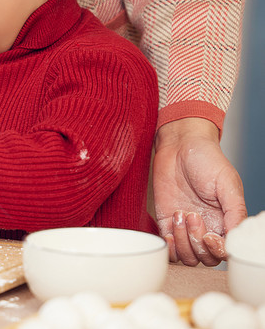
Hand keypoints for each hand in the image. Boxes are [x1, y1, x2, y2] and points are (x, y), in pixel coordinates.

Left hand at [153, 117, 246, 265]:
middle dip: (197, 243)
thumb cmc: (207, 160)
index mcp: (225, 221)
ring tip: (180, 215)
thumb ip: (235, 212)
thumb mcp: (227, 184)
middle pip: (205, 258)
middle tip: (192, 215)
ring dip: (182, 241)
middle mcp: (206, 228)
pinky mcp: (166, 221)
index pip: (225, 252)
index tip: (209, 236)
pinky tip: (169, 229)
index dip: (217, 251)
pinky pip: (168, 246)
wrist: (179, 145)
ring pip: (187, 256)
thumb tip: (235, 237)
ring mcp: (185, 226)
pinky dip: (168, 245)